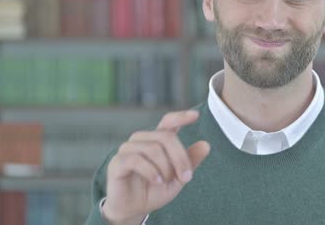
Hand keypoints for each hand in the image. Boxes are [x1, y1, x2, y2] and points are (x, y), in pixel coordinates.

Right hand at [102, 110, 210, 224]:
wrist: (135, 209)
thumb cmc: (155, 190)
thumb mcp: (178, 177)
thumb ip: (190, 161)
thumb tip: (206, 145)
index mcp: (157, 140)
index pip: (168, 121)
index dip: (180, 117)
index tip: (196, 116)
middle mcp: (142, 140)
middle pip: (166, 137)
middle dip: (180, 157)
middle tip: (187, 177)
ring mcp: (128, 149)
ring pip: (153, 148)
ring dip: (165, 168)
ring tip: (166, 182)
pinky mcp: (117, 162)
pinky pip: (136, 160)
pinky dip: (151, 171)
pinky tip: (157, 181)